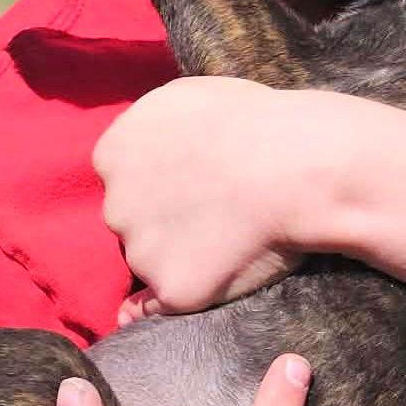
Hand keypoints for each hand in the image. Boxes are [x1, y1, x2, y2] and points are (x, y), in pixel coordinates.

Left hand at [95, 76, 314, 313]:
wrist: (293, 167)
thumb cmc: (253, 123)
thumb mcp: (186, 101)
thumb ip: (152, 128)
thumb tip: (120, 160)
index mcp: (113, 154)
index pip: (125, 180)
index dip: (165, 184)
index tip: (201, 183)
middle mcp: (116, 206)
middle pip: (133, 222)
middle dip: (168, 220)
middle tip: (220, 212)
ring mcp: (140, 252)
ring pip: (152, 262)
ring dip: (182, 256)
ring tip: (234, 238)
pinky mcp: (171, 289)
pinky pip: (166, 304)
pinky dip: (188, 294)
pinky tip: (214, 280)